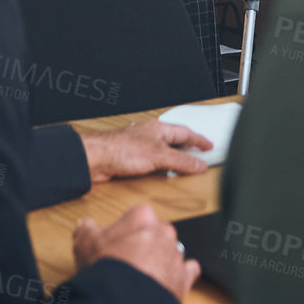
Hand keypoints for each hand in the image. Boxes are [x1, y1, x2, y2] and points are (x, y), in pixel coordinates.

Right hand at [73, 203, 199, 301]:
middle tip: (128, 261)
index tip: (117, 243)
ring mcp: (175, 254)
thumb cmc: (107, 267)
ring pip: (169, 252)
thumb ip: (86, 230)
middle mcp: (163, 231)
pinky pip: (188, 271)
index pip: (136, 217)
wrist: (124, 298)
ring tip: (142, 278)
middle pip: (155, 234)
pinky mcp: (184, 277)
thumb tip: (84, 225)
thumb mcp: (85, 243)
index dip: (125, 232)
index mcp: (142, 217)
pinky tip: (168, 282)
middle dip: (144, 245)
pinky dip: (180, 276)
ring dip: (159, 261)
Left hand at [81, 120, 213, 184]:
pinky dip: (162, 168)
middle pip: (174, 141)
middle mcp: (149, 136)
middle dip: (188, 148)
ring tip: (185, 166)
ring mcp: (140, 148)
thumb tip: (198, 164)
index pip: (185, 132)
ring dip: (174, 159)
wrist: (95, 159)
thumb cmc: (119, 149)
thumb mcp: (158, 155)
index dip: (198, 140)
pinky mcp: (131, 160)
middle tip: (200, 155)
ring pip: (163, 152)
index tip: (209, 146)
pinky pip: (153, 163)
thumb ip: (180, 160)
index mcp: (158, 129)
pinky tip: (162, 174)